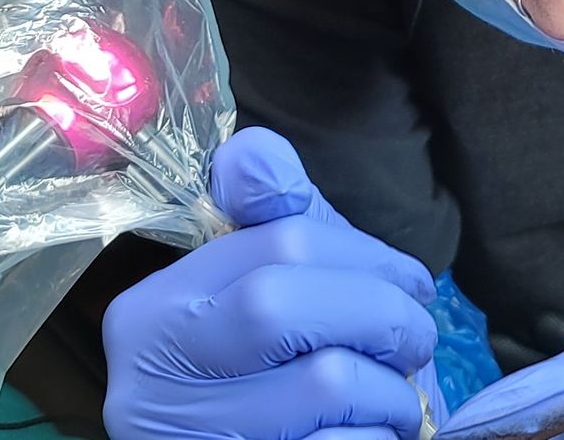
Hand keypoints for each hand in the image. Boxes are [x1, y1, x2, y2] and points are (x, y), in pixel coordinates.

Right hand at [102, 127, 438, 439]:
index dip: (367, 255)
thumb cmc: (281, 381)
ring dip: (390, 392)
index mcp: (152, 311)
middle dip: (380, 316)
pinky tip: (368, 438)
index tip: (412, 283)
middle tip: (415, 342)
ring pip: (325, 382)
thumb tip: (252, 151)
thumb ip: (277, 223)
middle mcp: (149, 380)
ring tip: (394, 400)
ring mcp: (189, 438)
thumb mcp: (276, 293)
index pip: (275, 242)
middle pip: (283, 305)